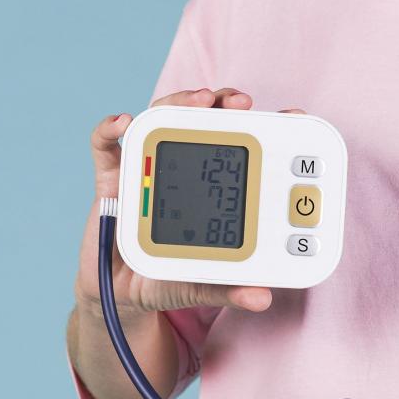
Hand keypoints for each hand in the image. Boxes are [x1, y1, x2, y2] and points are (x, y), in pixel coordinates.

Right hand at [75, 87, 272, 317]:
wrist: (120, 297)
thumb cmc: (166, 281)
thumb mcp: (202, 286)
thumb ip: (228, 288)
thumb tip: (262, 298)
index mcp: (211, 190)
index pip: (240, 148)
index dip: (265, 127)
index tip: (293, 117)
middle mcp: (180, 170)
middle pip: (202, 121)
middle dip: (224, 104)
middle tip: (242, 102)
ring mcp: (145, 170)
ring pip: (161, 120)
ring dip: (178, 103)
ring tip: (198, 100)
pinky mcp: (111, 181)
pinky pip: (105, 148)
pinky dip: (109, 130)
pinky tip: (123, 123)